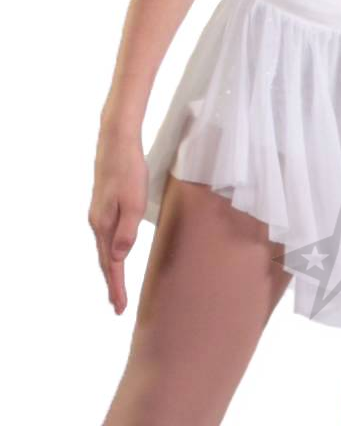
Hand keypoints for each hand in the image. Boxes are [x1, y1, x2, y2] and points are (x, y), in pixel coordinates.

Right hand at [87, 125, 147, 313]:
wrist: (116, 141)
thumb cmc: (129, 170)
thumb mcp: (134, 201)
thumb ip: (127, 230)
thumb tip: (118, 258)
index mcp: (103, 224)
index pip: (111, 264)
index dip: (116, 287)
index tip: (119, 309)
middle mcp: (97, 222)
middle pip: (104, 259)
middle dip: (111, 283)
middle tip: (117, 306)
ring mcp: (98, 213)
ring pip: (104, 248)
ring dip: (111, 268)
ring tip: (116, 285)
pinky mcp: (104, 204)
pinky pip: (106, 235)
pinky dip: (110, 251)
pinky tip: (115, 251)